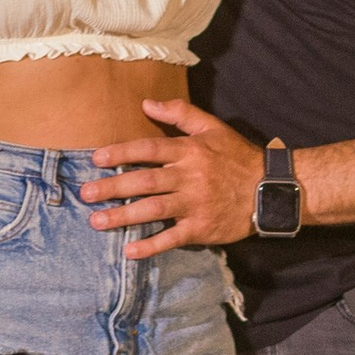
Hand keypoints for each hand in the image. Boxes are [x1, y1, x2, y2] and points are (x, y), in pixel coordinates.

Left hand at [82, 100, 265, 257]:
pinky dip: (151, 245)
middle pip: (145, 182)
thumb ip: (180, 113)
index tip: (96, 159)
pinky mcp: (202, 228)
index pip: (149, 150)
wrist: (269, 189)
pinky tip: (129, 251)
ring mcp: (195, 205)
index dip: (121, 153)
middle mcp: (190, 178)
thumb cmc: (238, 157)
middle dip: (112, 188)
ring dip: (123, 217)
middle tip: (85, 194)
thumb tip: (146, 103)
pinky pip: (172, 238)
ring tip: (96, 222)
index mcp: (190, 152)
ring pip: (153, 210)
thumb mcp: (213, 127)